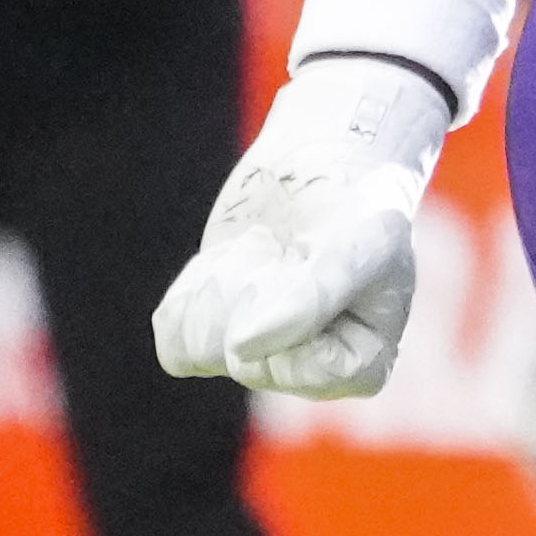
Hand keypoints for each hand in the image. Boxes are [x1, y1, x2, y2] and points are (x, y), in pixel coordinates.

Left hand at [152, 58, 449, 397]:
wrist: (327, 161)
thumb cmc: (362, 205)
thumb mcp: (357, 244)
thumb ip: (310, 300)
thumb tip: (240, 347)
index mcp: (360, 366)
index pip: (300, 372)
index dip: (291, 313)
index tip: (317, 262)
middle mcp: (306, 374)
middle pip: (241, 357)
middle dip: (254, 287)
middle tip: (290, 248)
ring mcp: (256, 357)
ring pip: (201, 346)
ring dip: (226, 279)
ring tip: (267, 249)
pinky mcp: (214, 334)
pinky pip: (173, 334)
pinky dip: (195, 284)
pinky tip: (235, 259)